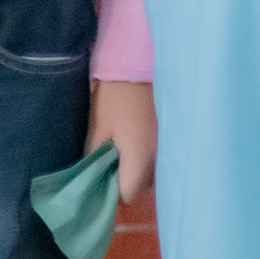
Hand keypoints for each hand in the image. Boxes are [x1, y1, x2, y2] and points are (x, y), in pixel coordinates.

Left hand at [87, 75, 156, 201]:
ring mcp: (166, 144)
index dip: (113, 192)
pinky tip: (133, 139)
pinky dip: (146, 155)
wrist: (138, 64)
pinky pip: (157, 155)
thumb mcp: (98, 128)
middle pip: (142, 185)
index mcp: (139, 158)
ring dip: (137, 168)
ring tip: (120, 151)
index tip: (102, 181)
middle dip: (125, 180)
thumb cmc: (114, 97)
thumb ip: (94, 158)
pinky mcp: (168, 133)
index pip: (129, 194)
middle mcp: (158, 156)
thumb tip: (91, 179)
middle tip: (108, 165)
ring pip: (151, 170)